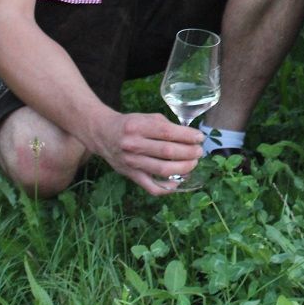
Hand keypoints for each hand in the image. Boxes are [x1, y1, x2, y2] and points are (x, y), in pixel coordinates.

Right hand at [85, 111, 205, 195]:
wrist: (103, 134)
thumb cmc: (130, 124)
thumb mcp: (146, 117)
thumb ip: (166, 126)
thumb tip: (190, 137)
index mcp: (139, 126)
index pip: (168, 133)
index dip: (187, 136)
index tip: (200, 138)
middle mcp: (133, 144)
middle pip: (168, 152)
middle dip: (189, 152)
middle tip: (199, 151)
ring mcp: (131, 162)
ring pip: (162, 169)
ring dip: (183, 168)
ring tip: (193, 163)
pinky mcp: (131, 175)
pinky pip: (151, 187)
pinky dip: (167, 187)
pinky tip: (178, 181)